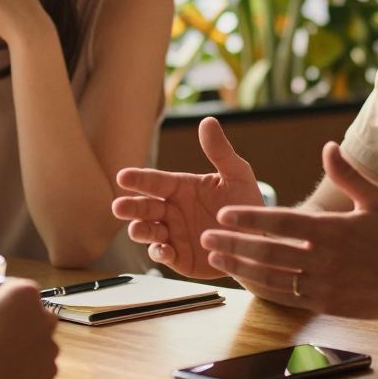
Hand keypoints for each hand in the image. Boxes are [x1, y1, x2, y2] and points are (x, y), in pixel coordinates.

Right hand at [0, 277, 57, 378]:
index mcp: (25, 294)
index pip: (16, 286)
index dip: (1, 296)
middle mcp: (44, 316)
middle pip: (32, 312)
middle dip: (16, 319)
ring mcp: (50, 344)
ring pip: (37, 337)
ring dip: (23, 342)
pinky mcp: (50, 368)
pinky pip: (39, 360)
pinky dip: (28, 363)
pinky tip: (8, 368)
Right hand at [112, 117, 262, 278]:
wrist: (258, 238)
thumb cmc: (246, 203)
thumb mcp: (237, 175)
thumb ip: (220, 151)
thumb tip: (207, 120)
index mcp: (181, 188)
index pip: (155, 181)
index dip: (139, 179)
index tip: (122, 176)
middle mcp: (172, 211)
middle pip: (144, 208)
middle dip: (130, 208)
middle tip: (119, 207)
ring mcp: (174, 235)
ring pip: (148, 232)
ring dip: (140, 231)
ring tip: (138, 229)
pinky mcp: (180, 258)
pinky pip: (164, 255)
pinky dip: (159, 253)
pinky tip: (163, 250)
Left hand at [200, 142, 377, 318]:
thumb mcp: (376, 199)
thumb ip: (347, 174)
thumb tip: (327, 146)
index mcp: (333, 230)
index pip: (281, 222)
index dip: (250, 217)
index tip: (224, 213)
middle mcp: (325, 259)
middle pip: (268, 251)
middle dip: (233, 243)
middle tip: (207, 236)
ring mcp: (325, 285)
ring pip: (272, 277)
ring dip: (240, 267)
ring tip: (216, 257)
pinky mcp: (327, 305)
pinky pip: (287, 298)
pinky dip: (261, 289)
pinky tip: (244, 279)